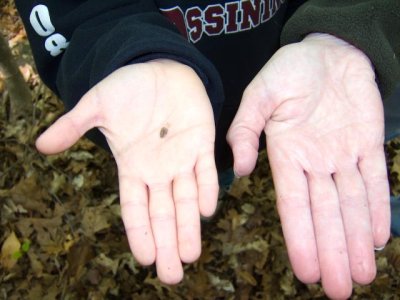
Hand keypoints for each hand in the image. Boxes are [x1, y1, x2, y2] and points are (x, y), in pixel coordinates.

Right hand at [36, 60, 218, 283]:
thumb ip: (73, 126)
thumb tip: (40, 146)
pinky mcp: (202, 143)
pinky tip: (206, 210)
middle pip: (163, 214)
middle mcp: (158, 170)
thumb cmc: (128, 88)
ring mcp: (182, 158)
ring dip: (190, 227)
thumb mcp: (97, 105)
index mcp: (133, 167)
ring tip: (190, 255)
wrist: (160, 69)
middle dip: (167, 242)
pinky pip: (206, 171)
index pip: (135, 208)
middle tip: (172, 274)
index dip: (139, 232)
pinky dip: (208, 189)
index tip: (144, 259)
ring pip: (187, 200)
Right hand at [227, 33, 390, 298]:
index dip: (301, 238)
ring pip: (352, 205)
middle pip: (326, 215)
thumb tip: (241, 168)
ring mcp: (342, 154)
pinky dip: (380, 208)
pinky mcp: (367, 142)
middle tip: (338, 290)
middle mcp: (315, 162)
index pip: (293, 205)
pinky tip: (380, 237)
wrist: (325, 49)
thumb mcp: (261, 94)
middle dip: (333, 252)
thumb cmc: (288, 69)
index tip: (306, 271)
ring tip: (361, 276)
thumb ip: (246, 129)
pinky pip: (375, 180)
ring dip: (357, 240)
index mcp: (286, 155)